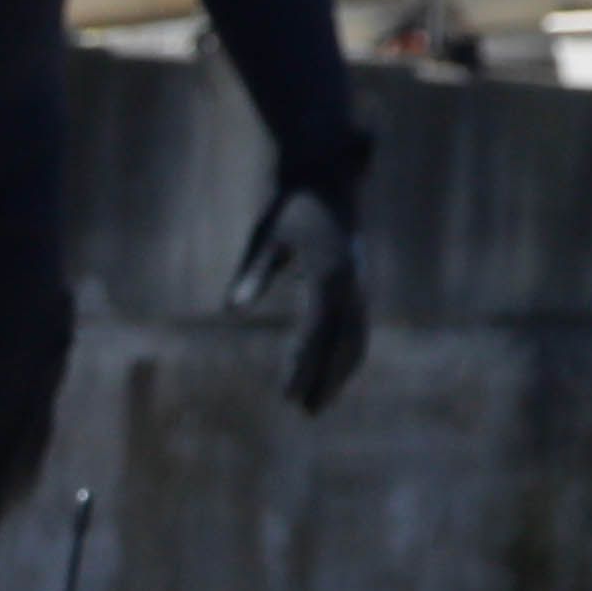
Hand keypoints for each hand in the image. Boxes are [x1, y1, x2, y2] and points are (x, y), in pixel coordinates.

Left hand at [229, 179, 364, 417]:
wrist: (327, 177)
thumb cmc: (290, 206)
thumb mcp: (265, 235)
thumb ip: (252, 273)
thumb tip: (232, 308)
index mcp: (327, 276)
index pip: (313, 334)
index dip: (301, 367)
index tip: (287, 396)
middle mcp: (350, 286)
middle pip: (341, 345)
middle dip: (325, 380)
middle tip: (306, 412)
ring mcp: (359, 286)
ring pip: (356, 340)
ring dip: (340, 374)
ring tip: (318, 403)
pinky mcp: (359, 285)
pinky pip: (358, 328)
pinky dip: (348, 354)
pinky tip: (333, 374)